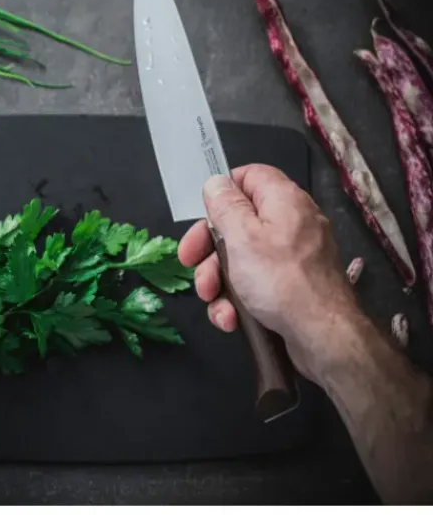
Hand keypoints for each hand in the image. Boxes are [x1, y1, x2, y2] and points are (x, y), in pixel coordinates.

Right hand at [177, 164, 358, 381]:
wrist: (323, 337)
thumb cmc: (282, 282)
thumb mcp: (242, 237)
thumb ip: (225, 206)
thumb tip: (217, 183)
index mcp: (283, 201)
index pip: (250, 177)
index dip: (223, 193)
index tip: (204, 216)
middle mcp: (290, 223)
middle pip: (238, 223)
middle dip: (209, 250)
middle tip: (191, 265)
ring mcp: (292, 256)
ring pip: (241, 258)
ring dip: (219, 282)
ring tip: (214, 303)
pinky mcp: (291, 286)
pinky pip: (256, 283)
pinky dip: (239, 300)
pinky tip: (231, 318)